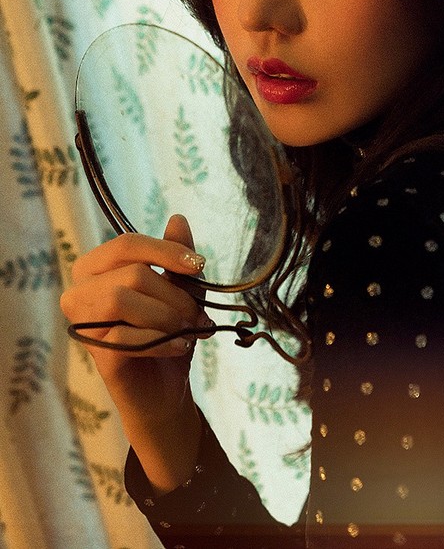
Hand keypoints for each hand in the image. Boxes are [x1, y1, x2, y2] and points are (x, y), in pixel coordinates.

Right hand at [60, 215, 211, 490]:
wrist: (165, 390)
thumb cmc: (167, 332)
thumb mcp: (178, 288)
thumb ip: (176, 254)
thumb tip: (178, 218)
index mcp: (96, 269)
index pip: (126, 244)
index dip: (165, 250)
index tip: (199, 265)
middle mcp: (80, 292)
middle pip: (130, 273)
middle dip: (174, 293)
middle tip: (196, 313)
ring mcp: (84, 324)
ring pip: (122, 299)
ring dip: (167, 314)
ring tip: (187, 329)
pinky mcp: (95, 355)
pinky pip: (126, 335)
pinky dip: (163, 340)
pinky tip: (179, 346)